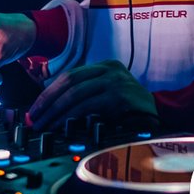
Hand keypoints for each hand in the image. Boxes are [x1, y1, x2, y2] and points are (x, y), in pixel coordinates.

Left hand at [27, 60, 156, 128]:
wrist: (158, 118)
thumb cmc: (129, 109)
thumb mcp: (107, 94)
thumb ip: (86, 94)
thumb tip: (50, 107)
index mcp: (105, 66)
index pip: (70, 76)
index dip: (48, 93)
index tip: (34, 109)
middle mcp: (110, 70)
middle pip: (70, 82)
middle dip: (48, 102)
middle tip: (34, 119)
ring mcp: (117, 82)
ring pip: (77, 94)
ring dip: (56, 112)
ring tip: (45, 126)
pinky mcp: (121, 97)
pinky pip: (89, 107)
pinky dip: (72, 117)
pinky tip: (63, 127)